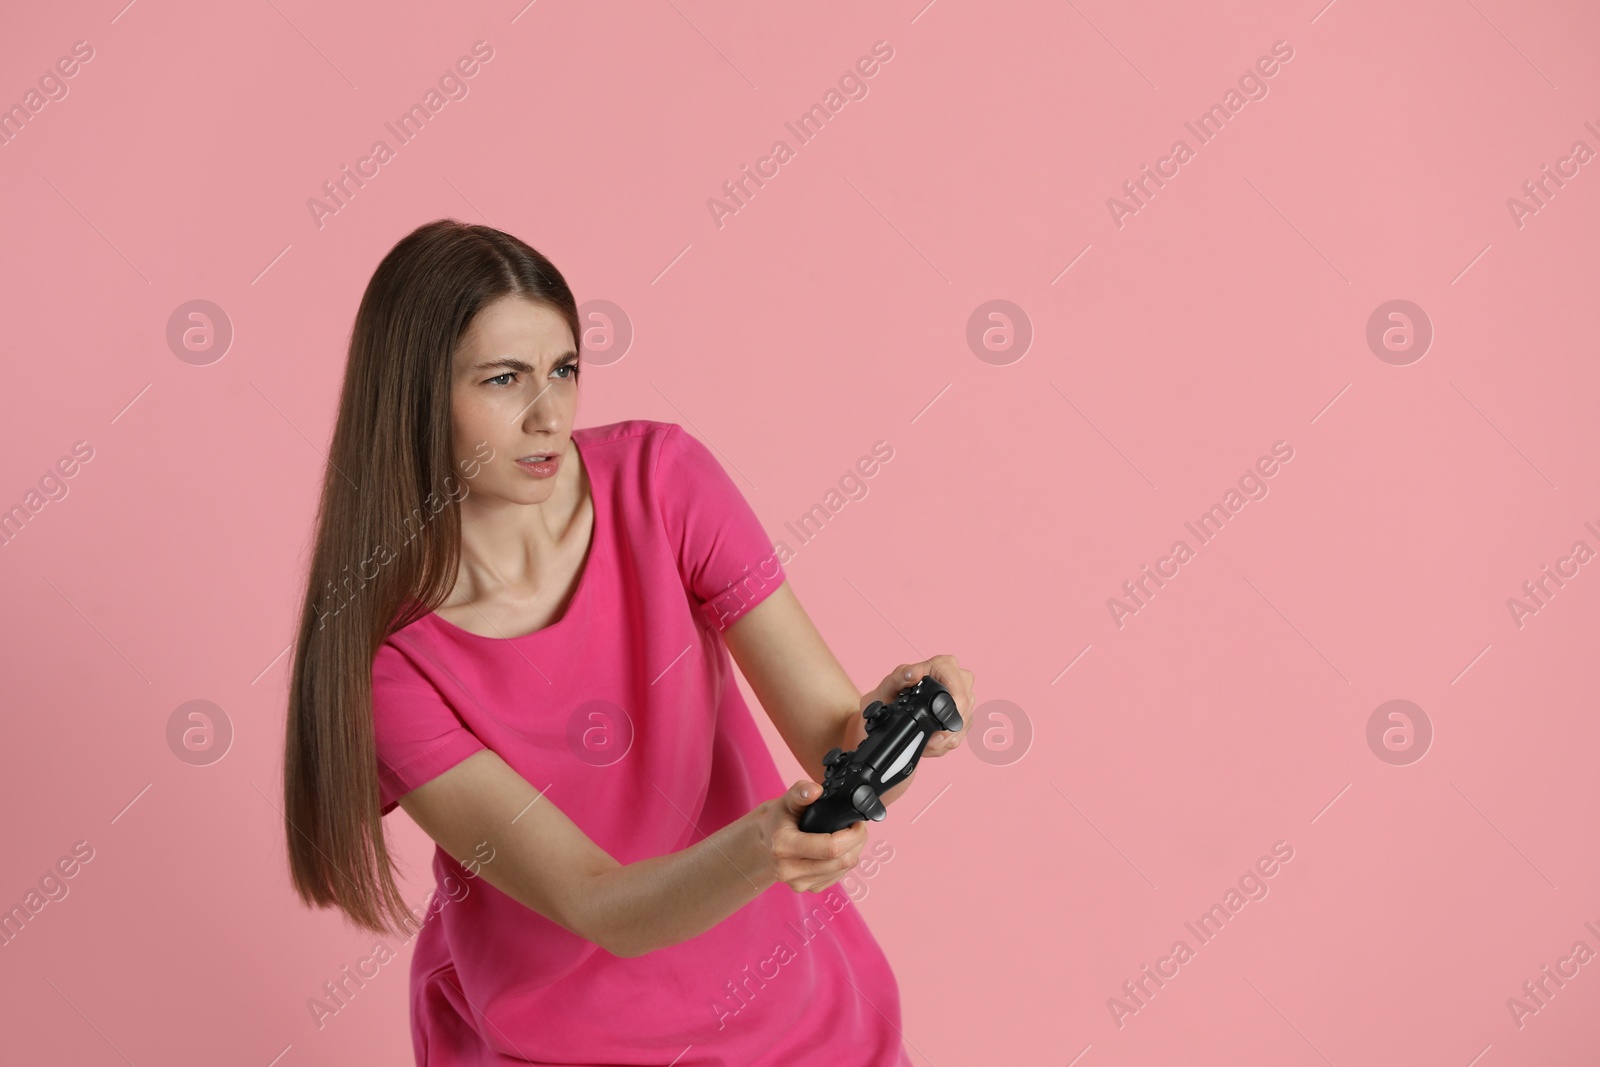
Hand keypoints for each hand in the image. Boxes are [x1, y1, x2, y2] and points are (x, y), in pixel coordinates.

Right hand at [751, 781, 868, 893]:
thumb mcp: (785, 801)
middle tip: (858, 827)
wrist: (763, 844)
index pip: (830, 848)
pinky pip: (838, 878)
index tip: (858, 823)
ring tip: (850, 836)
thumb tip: (815, 790)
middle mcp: (789, 870)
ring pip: (843, 870)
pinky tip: (841, 849)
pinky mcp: (809, 888)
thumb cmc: (777, 821)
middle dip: (857, 842)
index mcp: (783, 846)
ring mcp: (799, 883)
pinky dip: (845, 862)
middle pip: (841, 861)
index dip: (852, 835)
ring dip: (854, 852)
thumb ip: (800, 792)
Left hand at [861, 655, 975, 757]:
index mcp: (943, 665)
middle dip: (949, 727)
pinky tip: (932, 741)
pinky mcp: (963, 715)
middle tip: (931, 737)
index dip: (954, 702)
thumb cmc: (891, 693)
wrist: (889, 710)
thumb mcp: (891, 683)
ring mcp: (963, 698)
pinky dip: (947, 742)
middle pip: (966, 704)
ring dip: (947, 738)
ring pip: (966, 721)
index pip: (957, 682)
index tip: (941, 719)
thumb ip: (901, 675)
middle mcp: (958, 679)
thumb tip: (913, 674)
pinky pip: (963, 733)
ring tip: (927, 740)